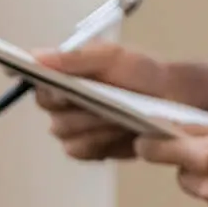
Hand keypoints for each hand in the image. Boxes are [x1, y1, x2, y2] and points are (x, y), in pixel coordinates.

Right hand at [32, 40, 179, 160]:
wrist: (172, 98)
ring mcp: (74, 128)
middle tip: (105, 102)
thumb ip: (76, 58)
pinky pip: (80, 150)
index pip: (40, 87)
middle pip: (52, 113)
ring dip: (93, 124)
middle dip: (79, 109)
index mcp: (64, 77)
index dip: (48, 90)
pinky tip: (120, 132)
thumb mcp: (114, 57)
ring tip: (120, 116)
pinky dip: (100, 141)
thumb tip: (34, 56)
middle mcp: (62, 104)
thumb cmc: (142, 72)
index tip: (63, 90)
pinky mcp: (89, 148)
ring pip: (65, 133)